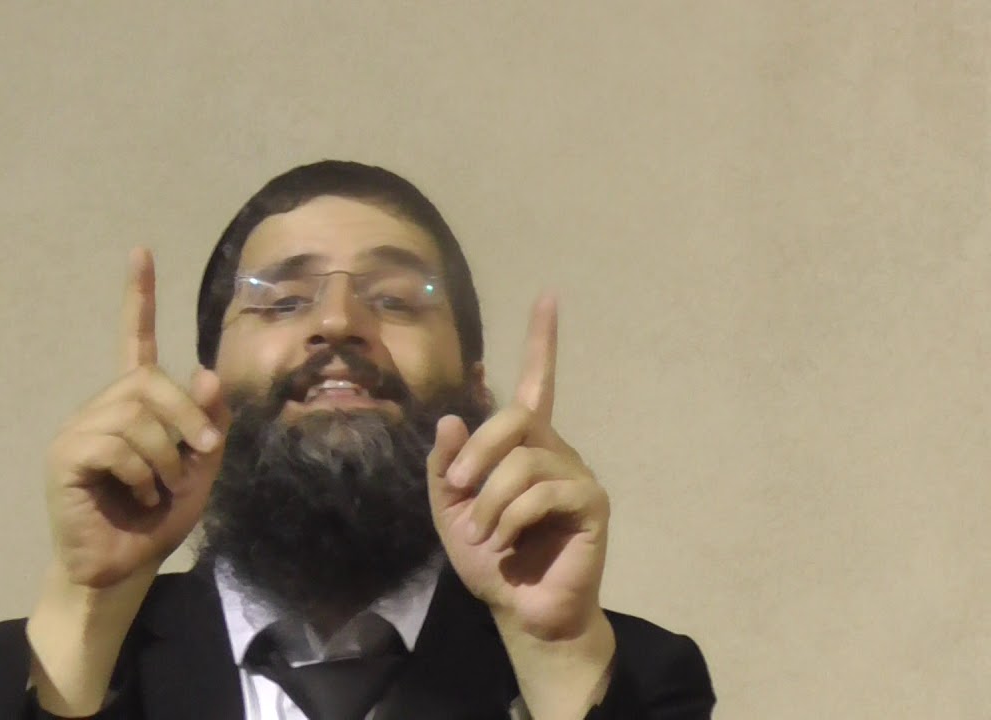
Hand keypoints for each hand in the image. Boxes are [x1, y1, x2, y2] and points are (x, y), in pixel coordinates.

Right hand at [45, 248, 229, 587]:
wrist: (123, 567)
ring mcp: (79, 429)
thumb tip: (206, 372)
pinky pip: (114, 445)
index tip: (140, 252)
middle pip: (150, 381)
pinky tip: (136, 494)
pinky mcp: (65, 456)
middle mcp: (102, 407)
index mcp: (133, 404)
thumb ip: (208, 423)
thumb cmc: (158, 518)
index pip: (136, 340)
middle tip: (203, 453)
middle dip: (187, 416)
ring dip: (165, 455)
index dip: (138, 297)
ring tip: (160, 487)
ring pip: (136, 415)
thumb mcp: (201, 469)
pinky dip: (139, 472)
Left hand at [428, 295, 609, 640]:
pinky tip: (506, 540)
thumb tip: (452, 420)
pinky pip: (544, 491)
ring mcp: (577, 474)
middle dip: (478, 453)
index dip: (542, 341)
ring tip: (483, 532)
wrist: (518, 610)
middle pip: (515, 417)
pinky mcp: (591, 504)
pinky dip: (511, 517)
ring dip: (489, 500)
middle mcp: (556, 449)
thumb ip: (446, 467)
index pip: (537, 383)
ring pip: (524, 460)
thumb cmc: (489, 559)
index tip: (548, 297)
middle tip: (458, 489)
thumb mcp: (449, 511)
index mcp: (524, 445)